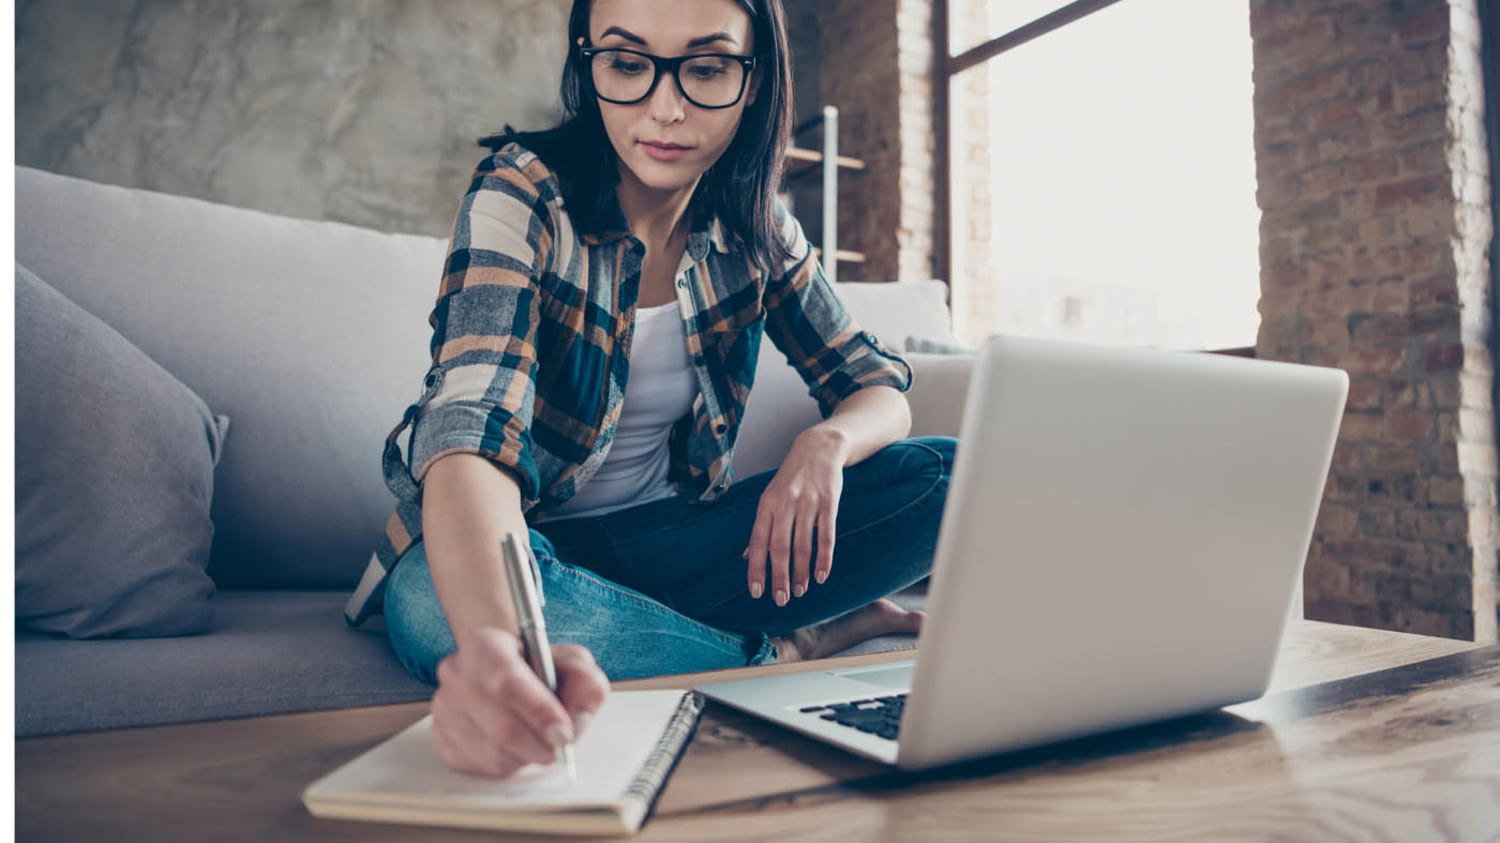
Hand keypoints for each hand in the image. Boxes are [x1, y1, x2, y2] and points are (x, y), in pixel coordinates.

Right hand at [429, 627, 608, 777]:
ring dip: (525, 756)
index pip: (506, 681)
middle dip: (539, 743)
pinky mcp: (441, 737)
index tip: (564, 732)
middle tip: (560, 746)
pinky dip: (507, 764)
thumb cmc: (540, 668)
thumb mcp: (573, 663)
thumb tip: (575, 720)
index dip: (538, 711)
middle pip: (500, 725)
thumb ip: (585, 684)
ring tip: (537, 740)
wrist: (510, 673)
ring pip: (492, 751)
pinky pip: (479, 766)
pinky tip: (516, 746)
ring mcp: (444, 707)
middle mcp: (456, 673)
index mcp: (484, 644)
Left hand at [745, 427, 848, 604]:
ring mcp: (808, 503)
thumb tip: (746, 556)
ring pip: (803, 545)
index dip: (756, 568)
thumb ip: (761, 527)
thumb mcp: (770, 497)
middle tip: (781, 600)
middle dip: (779, 576)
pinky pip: (827, 535)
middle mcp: (785, 504)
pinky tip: (822, 575)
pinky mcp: (829, 503)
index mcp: (766, 505)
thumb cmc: (792, 478)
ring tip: (800, 591)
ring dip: (801, 571)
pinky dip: (825, 558)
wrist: (819, 448)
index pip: (758, 542)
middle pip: (780, 547)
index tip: (756, 592)